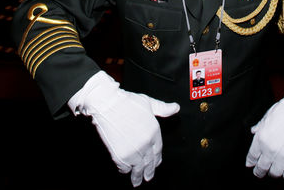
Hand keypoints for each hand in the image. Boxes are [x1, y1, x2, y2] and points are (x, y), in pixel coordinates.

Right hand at [69, 71, 179, 186]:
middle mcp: (146, 144)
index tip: (156, 163)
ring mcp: (134, 151)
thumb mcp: (148, 102)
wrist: (108, 104)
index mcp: (154, 132)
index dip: (157, 159)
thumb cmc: (126, 102)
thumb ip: (162, 108)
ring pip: (138, 169)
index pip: (158, 150)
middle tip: (148, 177)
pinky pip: (124, 168)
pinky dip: (124, 170)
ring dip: (138, 176)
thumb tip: (175, 108)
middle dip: (149, 171)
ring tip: (137, 182)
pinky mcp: (121, 155)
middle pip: (150, 162)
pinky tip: (125, 171)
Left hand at [245, 82, 283, 179]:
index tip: (251, 165)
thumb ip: (259, 127)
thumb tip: (253, 131)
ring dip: (274, 172)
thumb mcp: (267, 116)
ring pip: (274, 174)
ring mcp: (282, 157)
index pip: (251, 157)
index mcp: (260, 139)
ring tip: (275, 170)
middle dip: (259, 171)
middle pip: (261, 169)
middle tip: (261, 172)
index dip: (251, 163)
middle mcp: (269, 150)